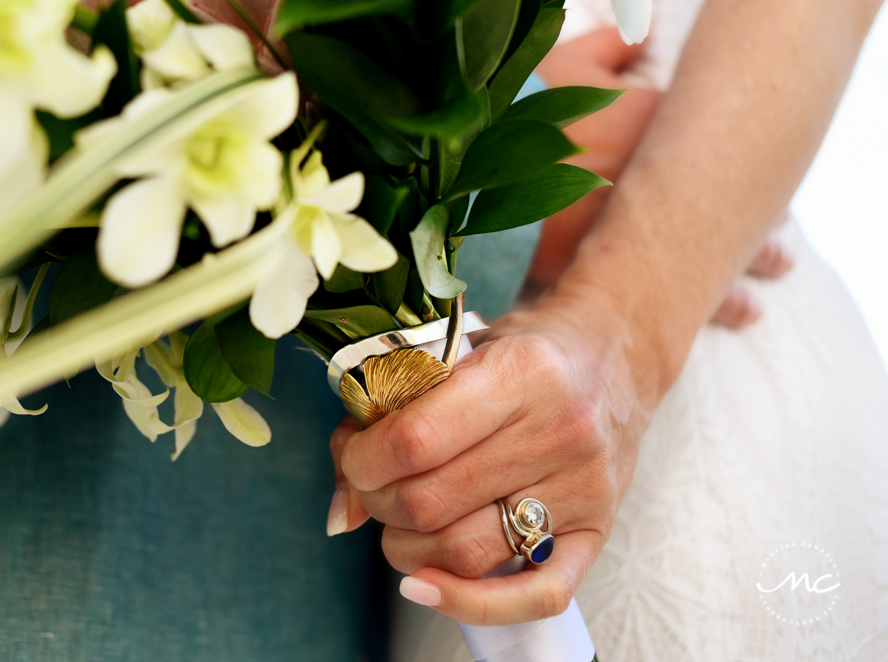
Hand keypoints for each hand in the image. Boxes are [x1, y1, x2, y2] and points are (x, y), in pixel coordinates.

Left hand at [328, 283, 656, 624]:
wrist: (612, 351)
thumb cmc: (522, 349)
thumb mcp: (456, 351)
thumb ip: (393, 416)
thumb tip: (342, 510)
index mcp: (523, 371)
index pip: (415, 440)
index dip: (362, 460)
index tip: (354, 456)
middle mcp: (561, 430)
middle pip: (432, 502)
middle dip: (379, 503)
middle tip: (373, 488)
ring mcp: (584, 487)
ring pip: (466, 552)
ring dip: (407, 551)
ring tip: (399, 525)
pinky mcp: (598, 531)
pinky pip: (533, 596)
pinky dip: (468, 604)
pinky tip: (424, 587)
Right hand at [531, 28, 792, 328]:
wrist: (448, 154)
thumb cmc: (507, 100)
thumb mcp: (561, 61)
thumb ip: (610, 48)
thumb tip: (643, 36)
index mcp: (649, 125)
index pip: (718, 149)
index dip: (745, 174)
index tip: (769, 197)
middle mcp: (645, 185)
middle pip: (718, 220)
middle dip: (755, 246)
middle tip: (781, 263)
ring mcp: (613, 235)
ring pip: (686, 272)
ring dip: (723, 295)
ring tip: (749, 312)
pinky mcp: (573, 273)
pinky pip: (627, 302)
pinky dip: (651, 318)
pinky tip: (669, 332)